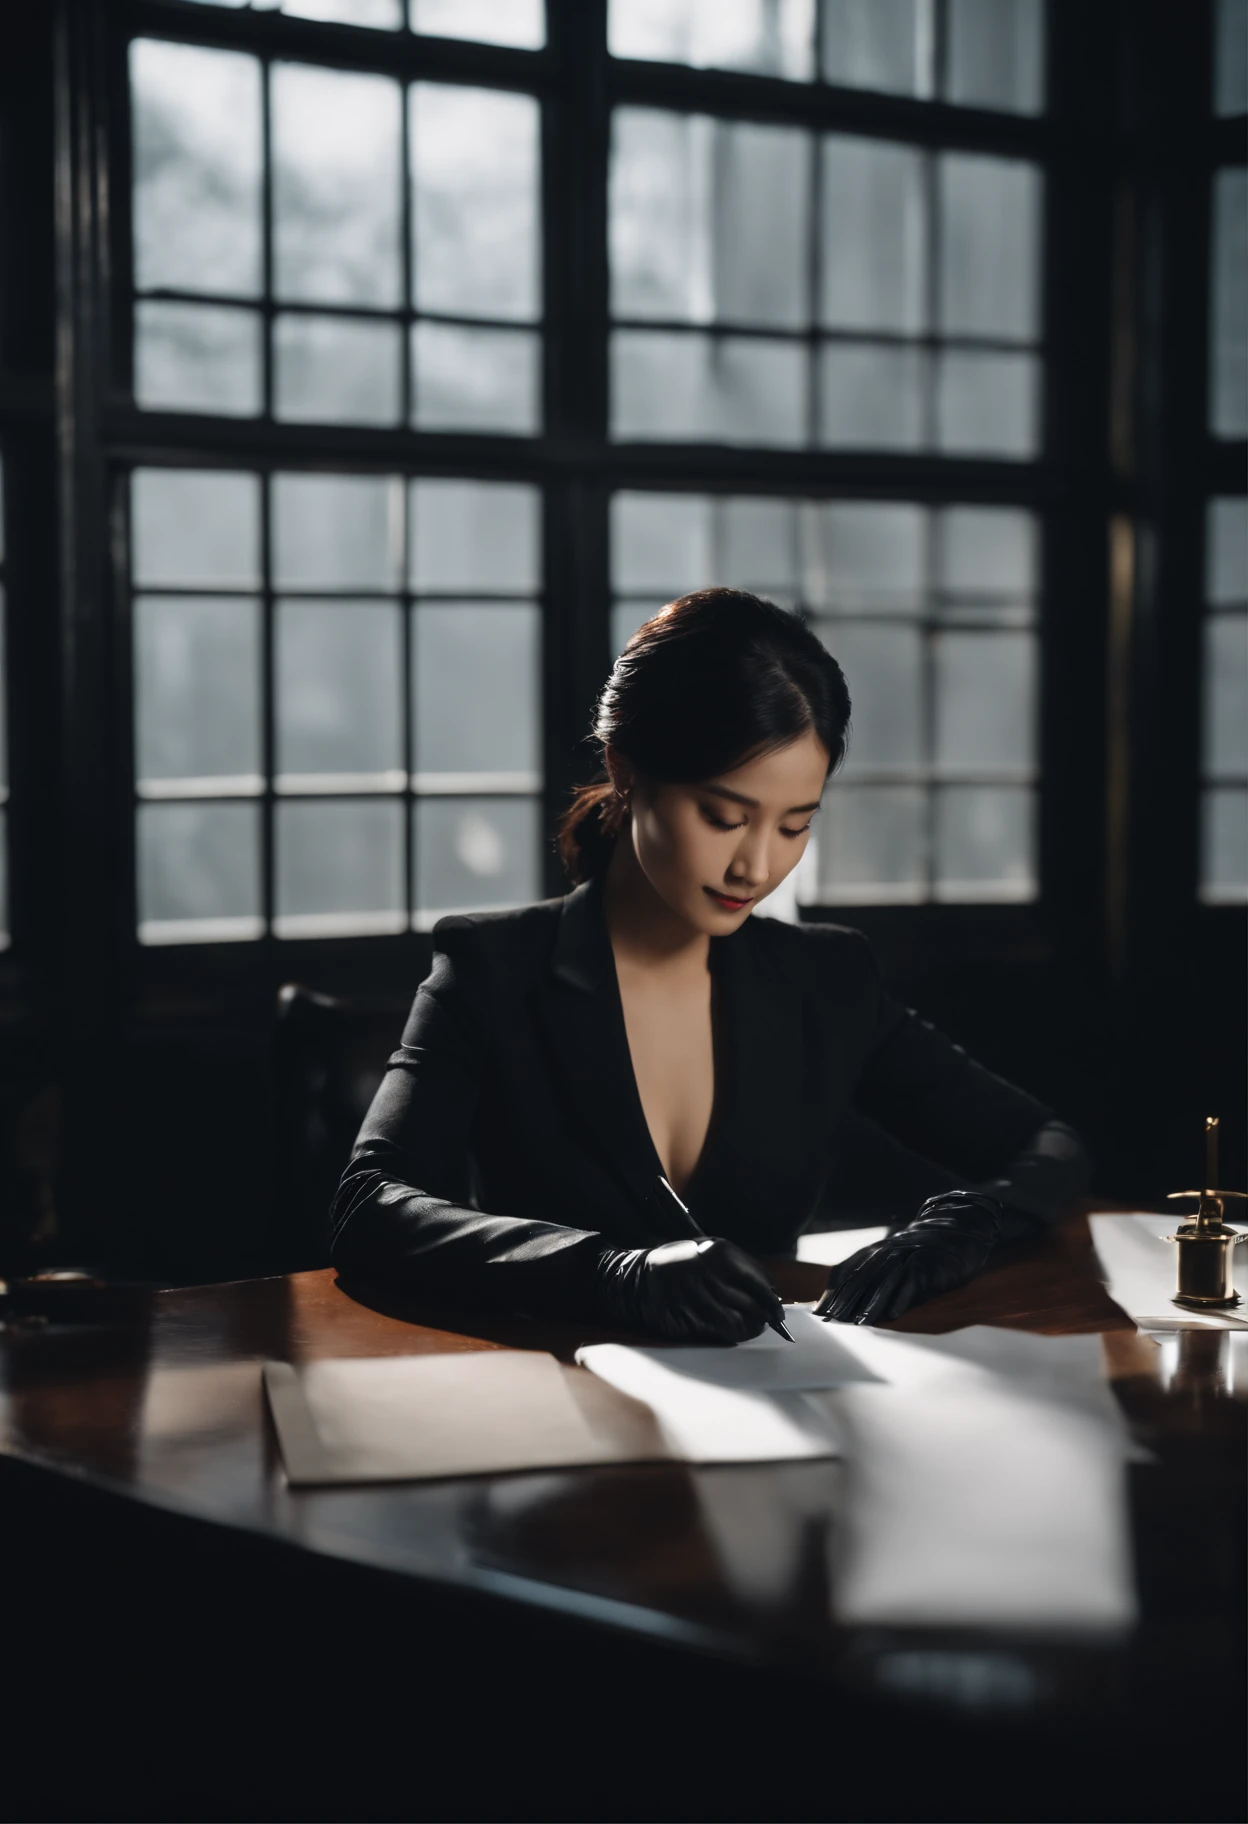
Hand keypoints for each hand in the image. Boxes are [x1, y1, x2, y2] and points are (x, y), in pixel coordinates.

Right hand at [593, 1236, 781, 1343]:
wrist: (640, 1278)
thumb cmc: (682, 1263)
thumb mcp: (709, 1250)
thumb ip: (738, 1265)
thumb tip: (771, 1290)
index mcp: (720, 1253)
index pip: (761, 1283)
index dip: (772, 1301)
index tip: (776, 1310)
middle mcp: (710, 1275)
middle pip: (753, 1305)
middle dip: (764, 1317)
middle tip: (768, 1322)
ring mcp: (697, 1298)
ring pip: (739, 1323)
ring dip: (749, 1329)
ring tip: (750, 1328)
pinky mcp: (686, 1318)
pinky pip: (718, 1333)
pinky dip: (729, 1335)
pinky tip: (730, 1331)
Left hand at [814, 1190, 1002, 1326]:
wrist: (954, 1235)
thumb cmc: (917, 1256)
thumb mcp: (890, 1262)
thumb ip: (869, 1279)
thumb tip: (844, 1305)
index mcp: (872, 1252)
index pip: (845, 1270)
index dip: (831, 1292)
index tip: (819, 1312)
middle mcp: (886, 1252)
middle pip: (861, 1278)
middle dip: (845, 1300)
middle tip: (832, 1321)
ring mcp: (907, 1257)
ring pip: (885, 1281)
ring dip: (871, 1303)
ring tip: (859, 1322)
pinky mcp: (928, 1265)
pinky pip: (913, 1283)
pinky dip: (903, 1298)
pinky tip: (895, 1314)